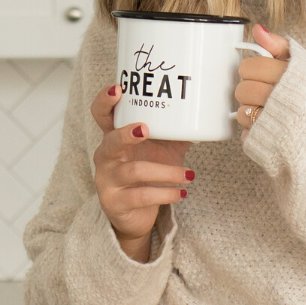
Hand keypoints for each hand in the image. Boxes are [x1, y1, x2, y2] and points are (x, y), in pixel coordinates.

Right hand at [90, 84, 192, 262]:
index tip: (118, 89)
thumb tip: (204, 114)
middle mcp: (105, 157)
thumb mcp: (163, 152)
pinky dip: (165, 194)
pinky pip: (142, 196)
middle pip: (111, 141)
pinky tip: (181, 193)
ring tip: (188, 174)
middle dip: (127, 134)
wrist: (136, 215)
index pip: (101, 115)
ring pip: (134, 171)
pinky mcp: (115, 203)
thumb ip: (176, 134)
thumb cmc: (148, 176)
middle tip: (145, 129)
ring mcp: (107, 181)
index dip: (105, 101)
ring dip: (166, 172)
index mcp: (114, 138)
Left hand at [234, 24, 289, 138]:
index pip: (250, 67)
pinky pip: (245, 134)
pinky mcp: (268, 145)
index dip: (253, 70)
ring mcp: (274, 125)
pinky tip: (269, 128)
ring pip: (242, 112)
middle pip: (243, 89)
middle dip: (251, 90)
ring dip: (251, 112)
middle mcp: (282, 100)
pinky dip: (253, 131)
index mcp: (291, 77)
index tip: (262, 74)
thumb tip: (258, 30)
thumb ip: (280, 46)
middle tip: (265, 93)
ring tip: (269, 111)